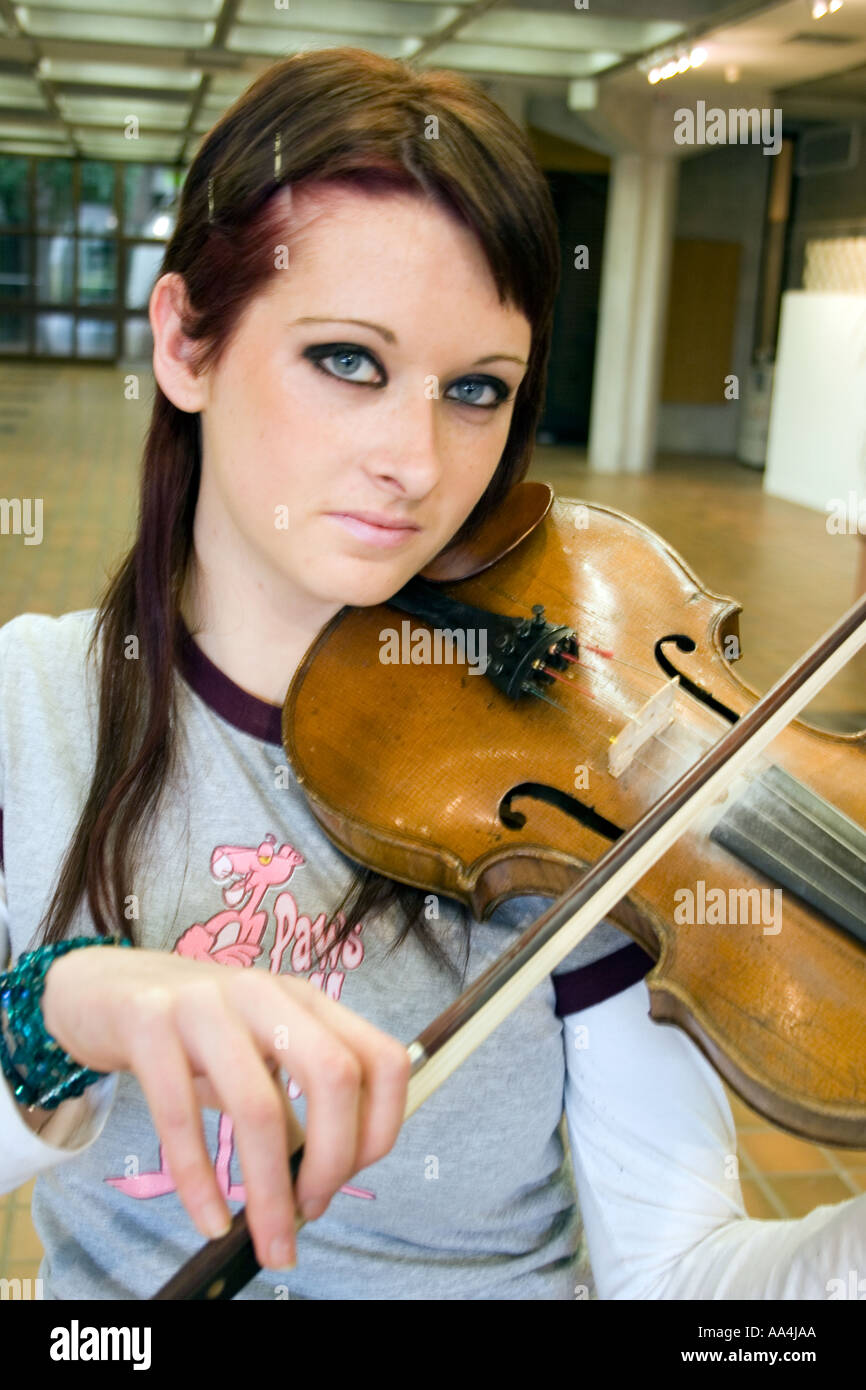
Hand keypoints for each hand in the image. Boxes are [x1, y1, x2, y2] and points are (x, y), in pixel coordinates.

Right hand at [41, 945, 409, 1269]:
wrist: (100, 987)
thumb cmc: (190, 1032)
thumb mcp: (253, 1054)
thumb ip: (291, 1107)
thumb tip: (318, 1185)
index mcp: (304, 1000)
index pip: (382, 1058)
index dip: (381, 1127)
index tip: (351, 1177)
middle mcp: (264, 993)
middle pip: (334, 1075)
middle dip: (334, 1160)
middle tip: (310, 1211)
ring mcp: (205, 1003)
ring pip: (256, 1106)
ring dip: (269, 1191)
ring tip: (270, 1241)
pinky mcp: (148, 1023)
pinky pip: (178, 1116)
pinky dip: (199, 1182)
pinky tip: (210, 1220)